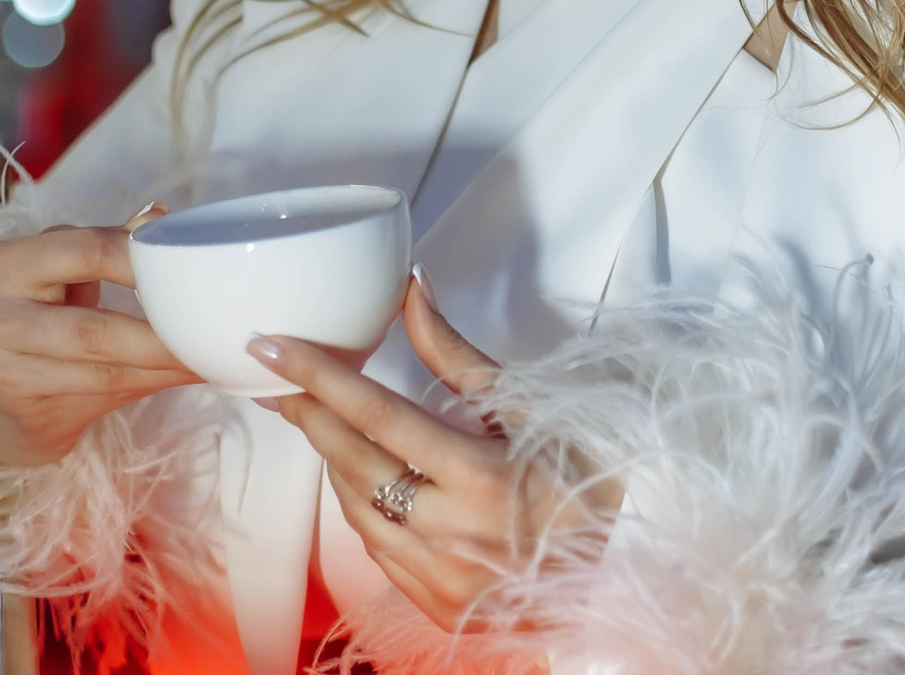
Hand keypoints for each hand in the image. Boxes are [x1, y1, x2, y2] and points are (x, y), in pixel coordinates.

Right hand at [0, 210, 198, 468]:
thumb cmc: (29, 321)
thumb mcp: (54, 274)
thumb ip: (103, 248)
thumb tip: (160, 216)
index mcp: (7, 263)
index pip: (85, 250)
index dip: (143, 259)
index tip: (193, 269)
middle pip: (92, 326)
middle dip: (160, 333)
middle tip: (210, 330)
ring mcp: (2, 369)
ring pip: (102, 367)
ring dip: (164, 364)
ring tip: (206, 357)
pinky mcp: (22, 409)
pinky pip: (101, 393)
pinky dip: (150, 383)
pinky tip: (181, 376)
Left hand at [249, 272, 618, 632]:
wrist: (632, 569)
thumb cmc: (592, 482)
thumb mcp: (532, 410)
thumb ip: (459, 357)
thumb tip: (414, 294)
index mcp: (482, 477)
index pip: (377, 416)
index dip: (318, 377)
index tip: (272, 349)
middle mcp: (454, 534)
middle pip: (353, 465)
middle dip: (310, 416)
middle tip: (279, 380)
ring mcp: (444, 580)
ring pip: (358, 513)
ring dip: (336, 463)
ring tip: (325, 423)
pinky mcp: (441, 610)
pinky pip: (380, 552)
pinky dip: (366, 510)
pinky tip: (366, 481)